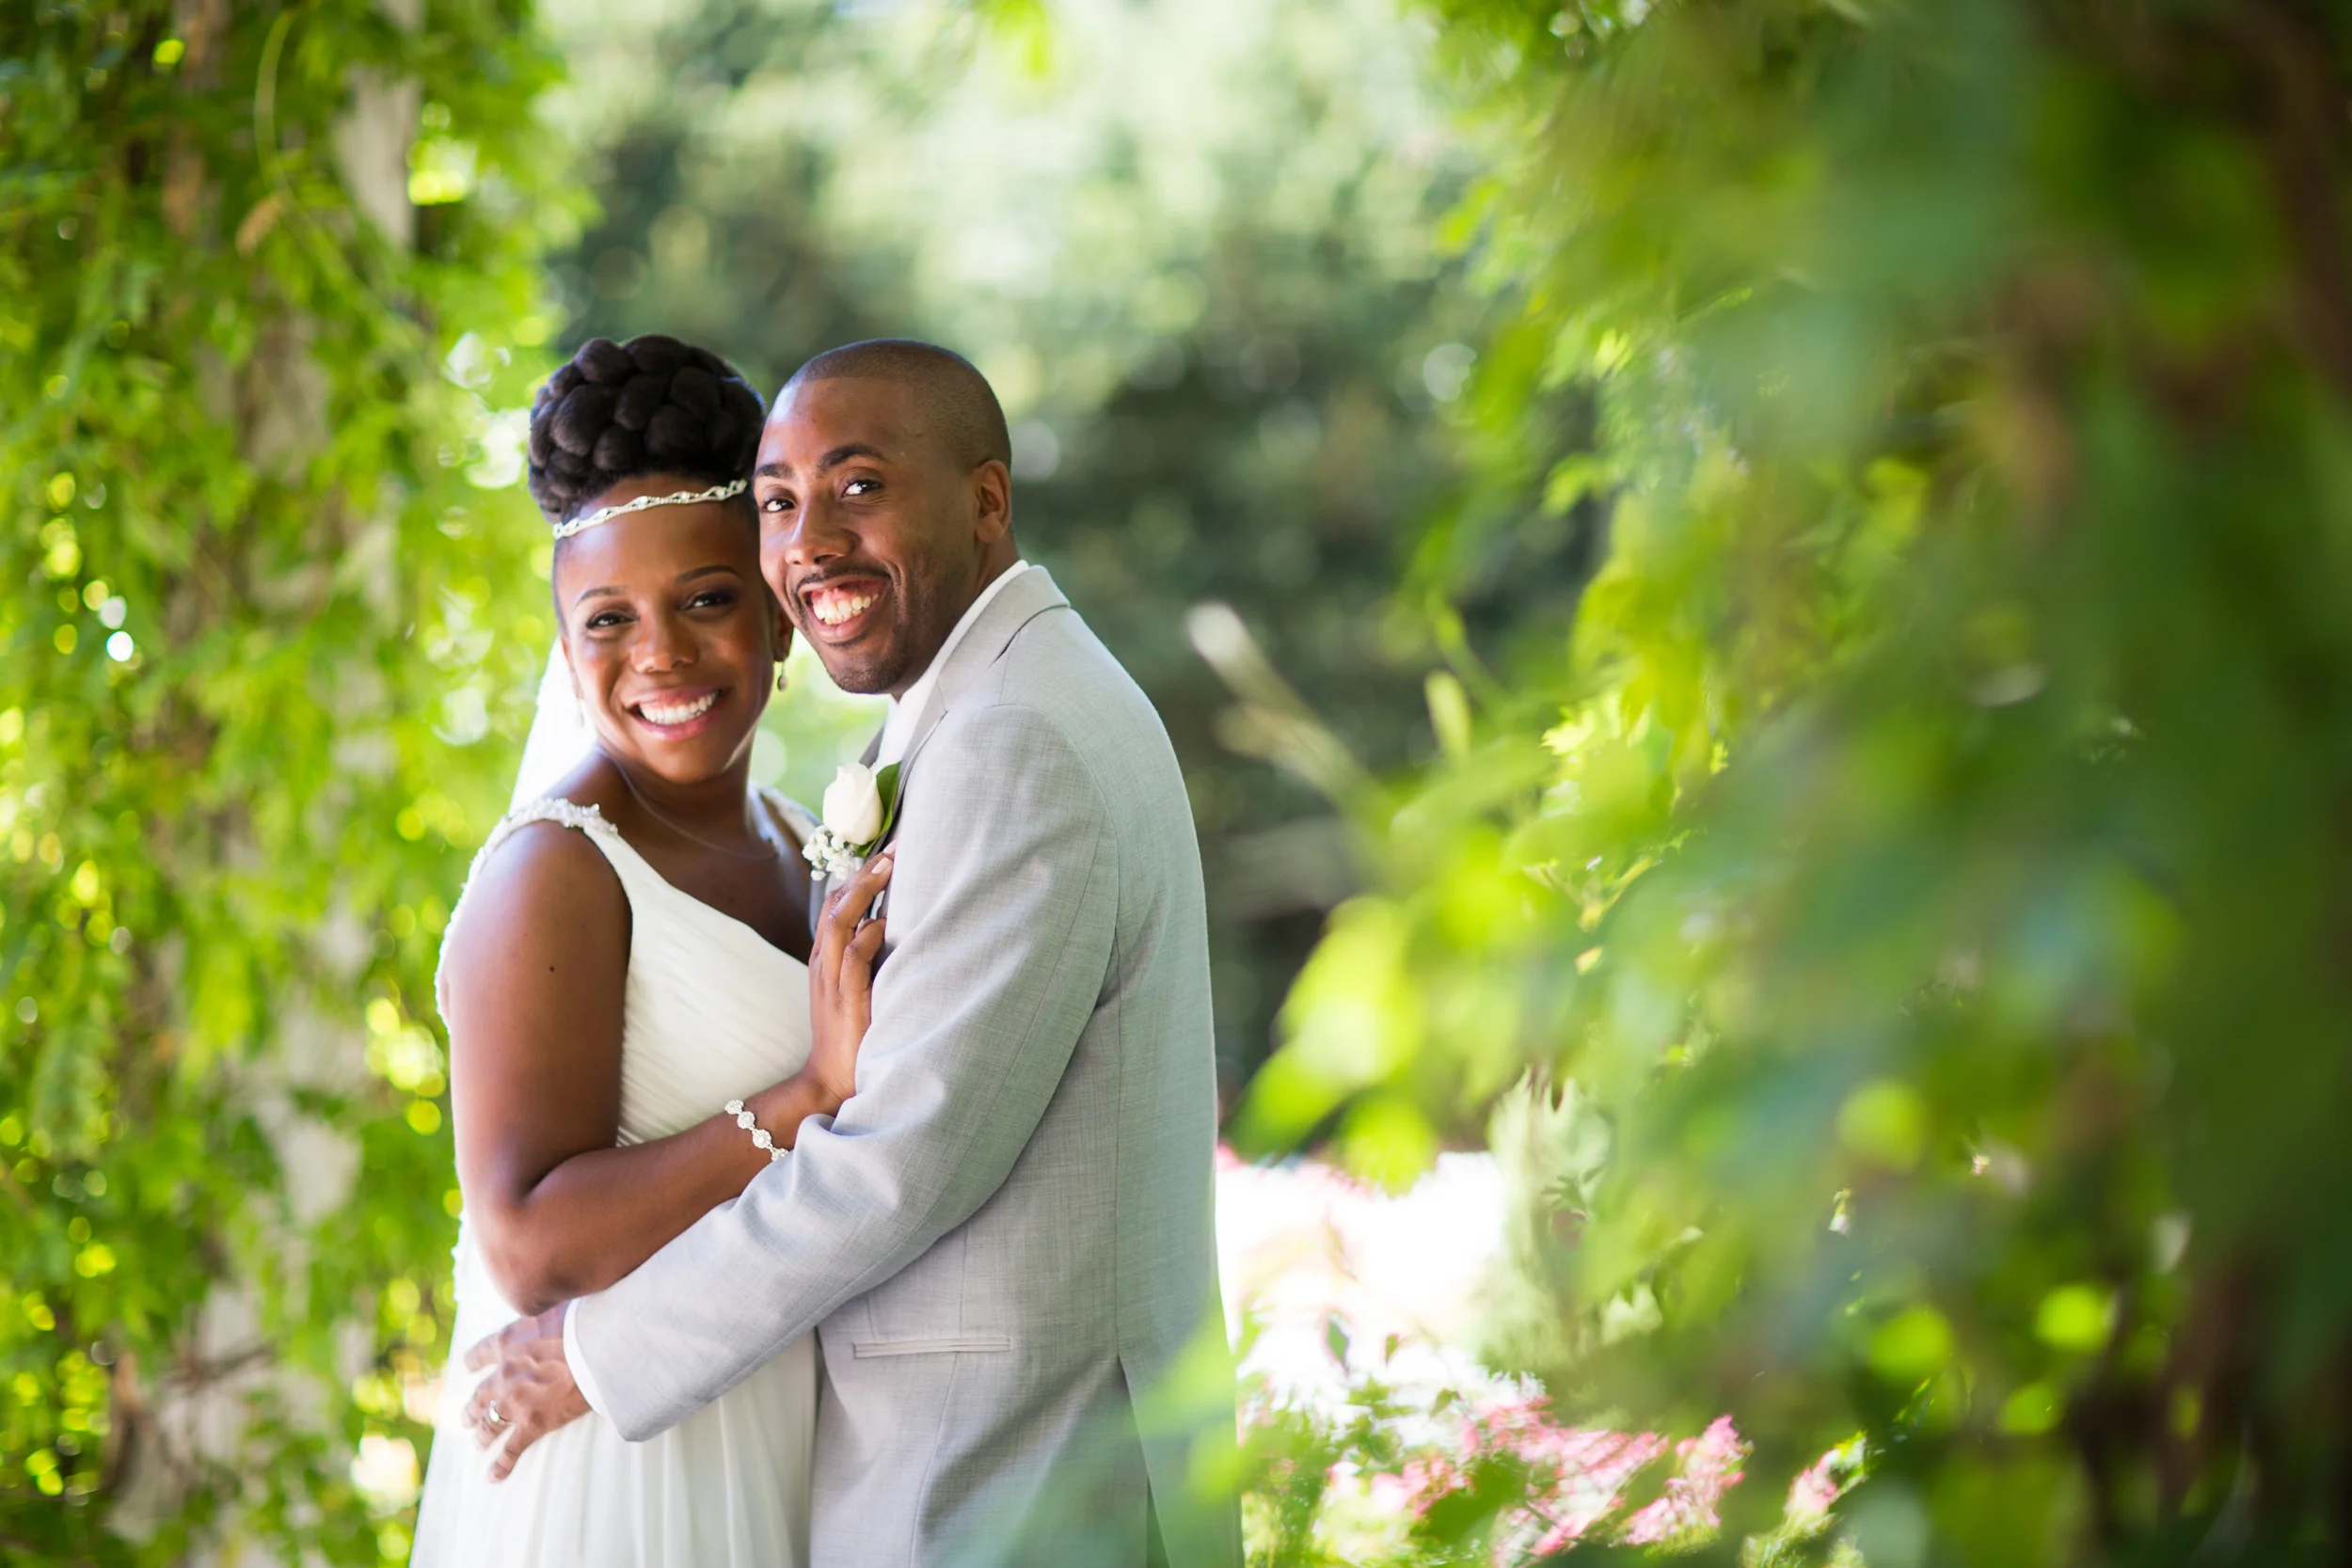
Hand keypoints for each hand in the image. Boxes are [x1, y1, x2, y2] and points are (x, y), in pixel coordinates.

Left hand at [462, 1306, 589, 1481]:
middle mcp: (505, 1372)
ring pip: (489, 1424)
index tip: (468, 1367)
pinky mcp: (533, 1423)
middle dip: (472, 1409)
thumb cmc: (588, 1321)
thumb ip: (547, 1314)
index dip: (473, 1362)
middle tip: (467, 1418)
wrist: (600, 1346)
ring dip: (481, 1436)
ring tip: (478, 1443)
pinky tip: (493, 1476)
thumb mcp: (559, 1306)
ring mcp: (516, 1401)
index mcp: (509, 1341)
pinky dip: (501, 1465)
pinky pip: (511, 1450)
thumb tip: (558, 1305)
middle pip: (479, 1395)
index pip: (481, 1353)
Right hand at [799, 849, 890, 1108]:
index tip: (889, 850)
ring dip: (863, 894)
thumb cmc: (854, 1035)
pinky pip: (850, 961)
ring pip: (838, 924)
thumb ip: (871, 959)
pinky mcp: (844, 1002)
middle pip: (835, 904)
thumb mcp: (860, 989)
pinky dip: (865, 939)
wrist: (831, 1081)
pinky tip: (883, 925)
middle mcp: (824, 963)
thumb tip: (896, 927)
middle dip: (864, 873)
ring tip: (887, 869)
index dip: (860, 875)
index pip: (836, 903)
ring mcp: (831, 982)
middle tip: (895, 848)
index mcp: (826, 957)